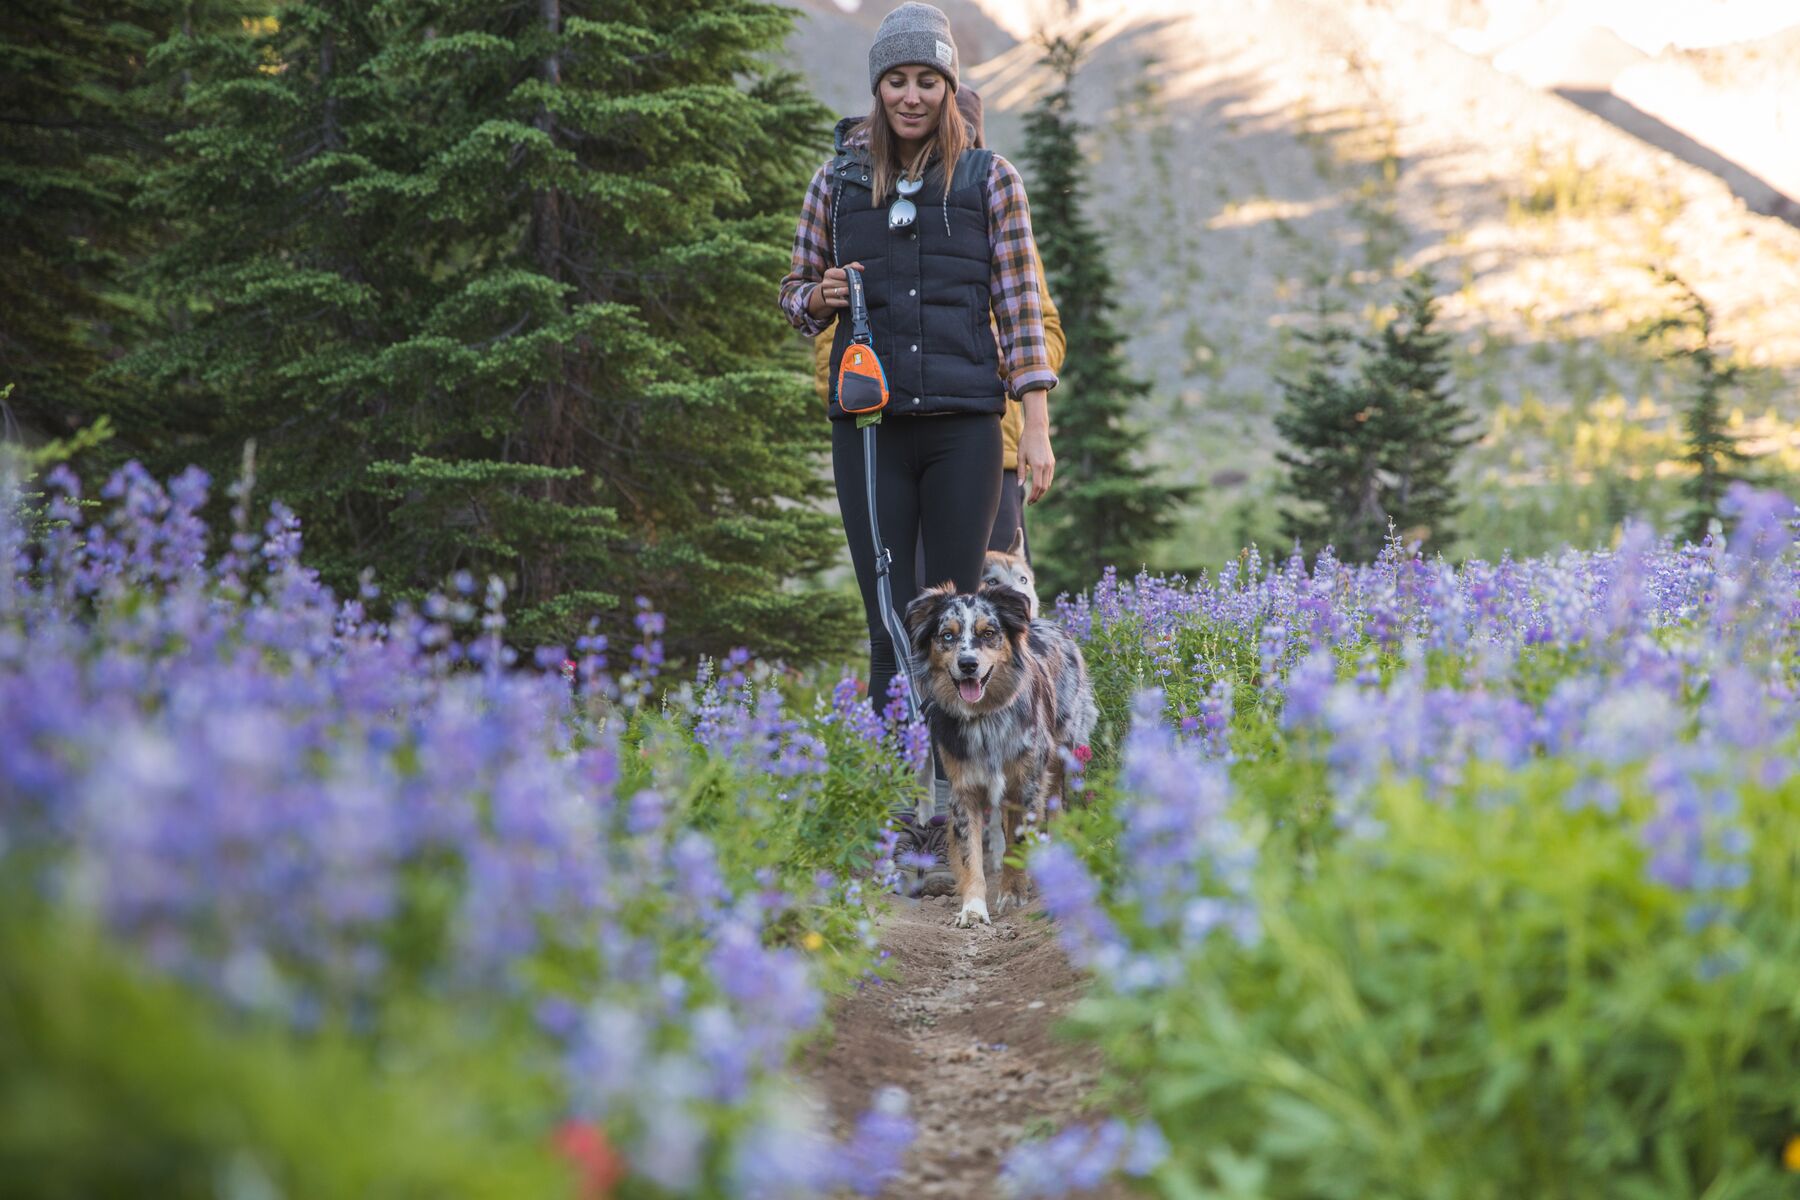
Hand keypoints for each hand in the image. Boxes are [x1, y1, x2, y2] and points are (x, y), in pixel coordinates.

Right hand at [808, 262, 864, 317]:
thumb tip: (861, 268)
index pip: (843, 274)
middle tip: (857, 287)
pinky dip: (846, 302)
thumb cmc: (838, 280)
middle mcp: (826, 282)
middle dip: (851, 286)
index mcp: (829, 273)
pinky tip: (849, 301)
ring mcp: (825, 293)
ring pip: (840, 293)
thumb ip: (852, 267)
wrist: (827, 292)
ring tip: (853, 293)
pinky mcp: (827, 302)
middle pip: (843, 284)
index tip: (856, 279)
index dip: (851, 276)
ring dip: (849, 293)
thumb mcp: (843, 271)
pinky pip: (839, 302)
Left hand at [1016, 389, 1054, 503]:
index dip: (1033, 496)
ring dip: (1042, 491)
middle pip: (1044, 487)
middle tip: (1031, 502)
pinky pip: (1050, 477)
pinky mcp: (1052, 462)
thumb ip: (1021, 472)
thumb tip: (1020, 485)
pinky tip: (1039, 486)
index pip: (1037, 486)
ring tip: (1034, 496)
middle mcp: (1046, 466)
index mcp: (1038, 466)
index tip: (1028, 502)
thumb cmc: (1026, 442)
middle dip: (1038, 496)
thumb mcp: (1020, 457)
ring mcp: (1051, 464)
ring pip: (1048, 483)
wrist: (1037, 430)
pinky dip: (1045, 484)